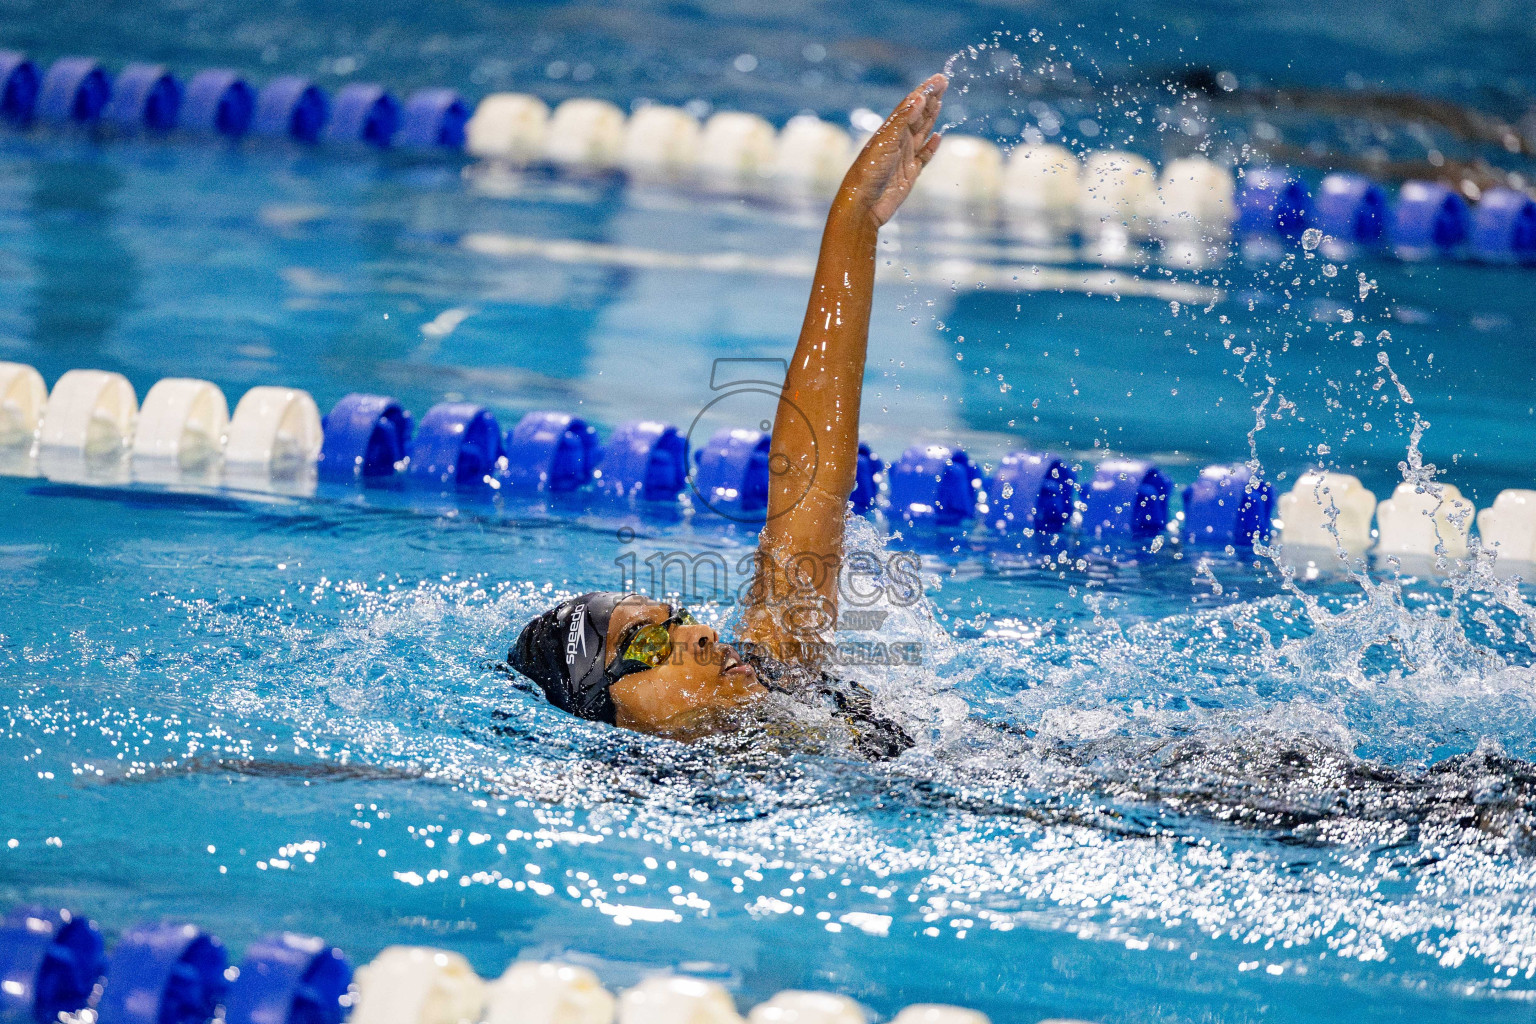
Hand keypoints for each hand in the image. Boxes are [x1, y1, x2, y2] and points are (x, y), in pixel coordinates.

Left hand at [839, 73, 946, 228]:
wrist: (864, 204)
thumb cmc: (869, 171)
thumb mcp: (886, 142)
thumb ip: (903, 120)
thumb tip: (919, 98)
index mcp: (890, 130)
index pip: (910, 105)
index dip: (925, 91)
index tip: (939, 79)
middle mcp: (897, 141)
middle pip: (918, 116)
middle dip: (931, 99)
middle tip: (944, 83)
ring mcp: (904, 157)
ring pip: (922, 132)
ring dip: (931, 117)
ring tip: (940, 102)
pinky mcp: (910, 173)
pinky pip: (924, 156)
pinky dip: (931, 147)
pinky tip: (938, 137)